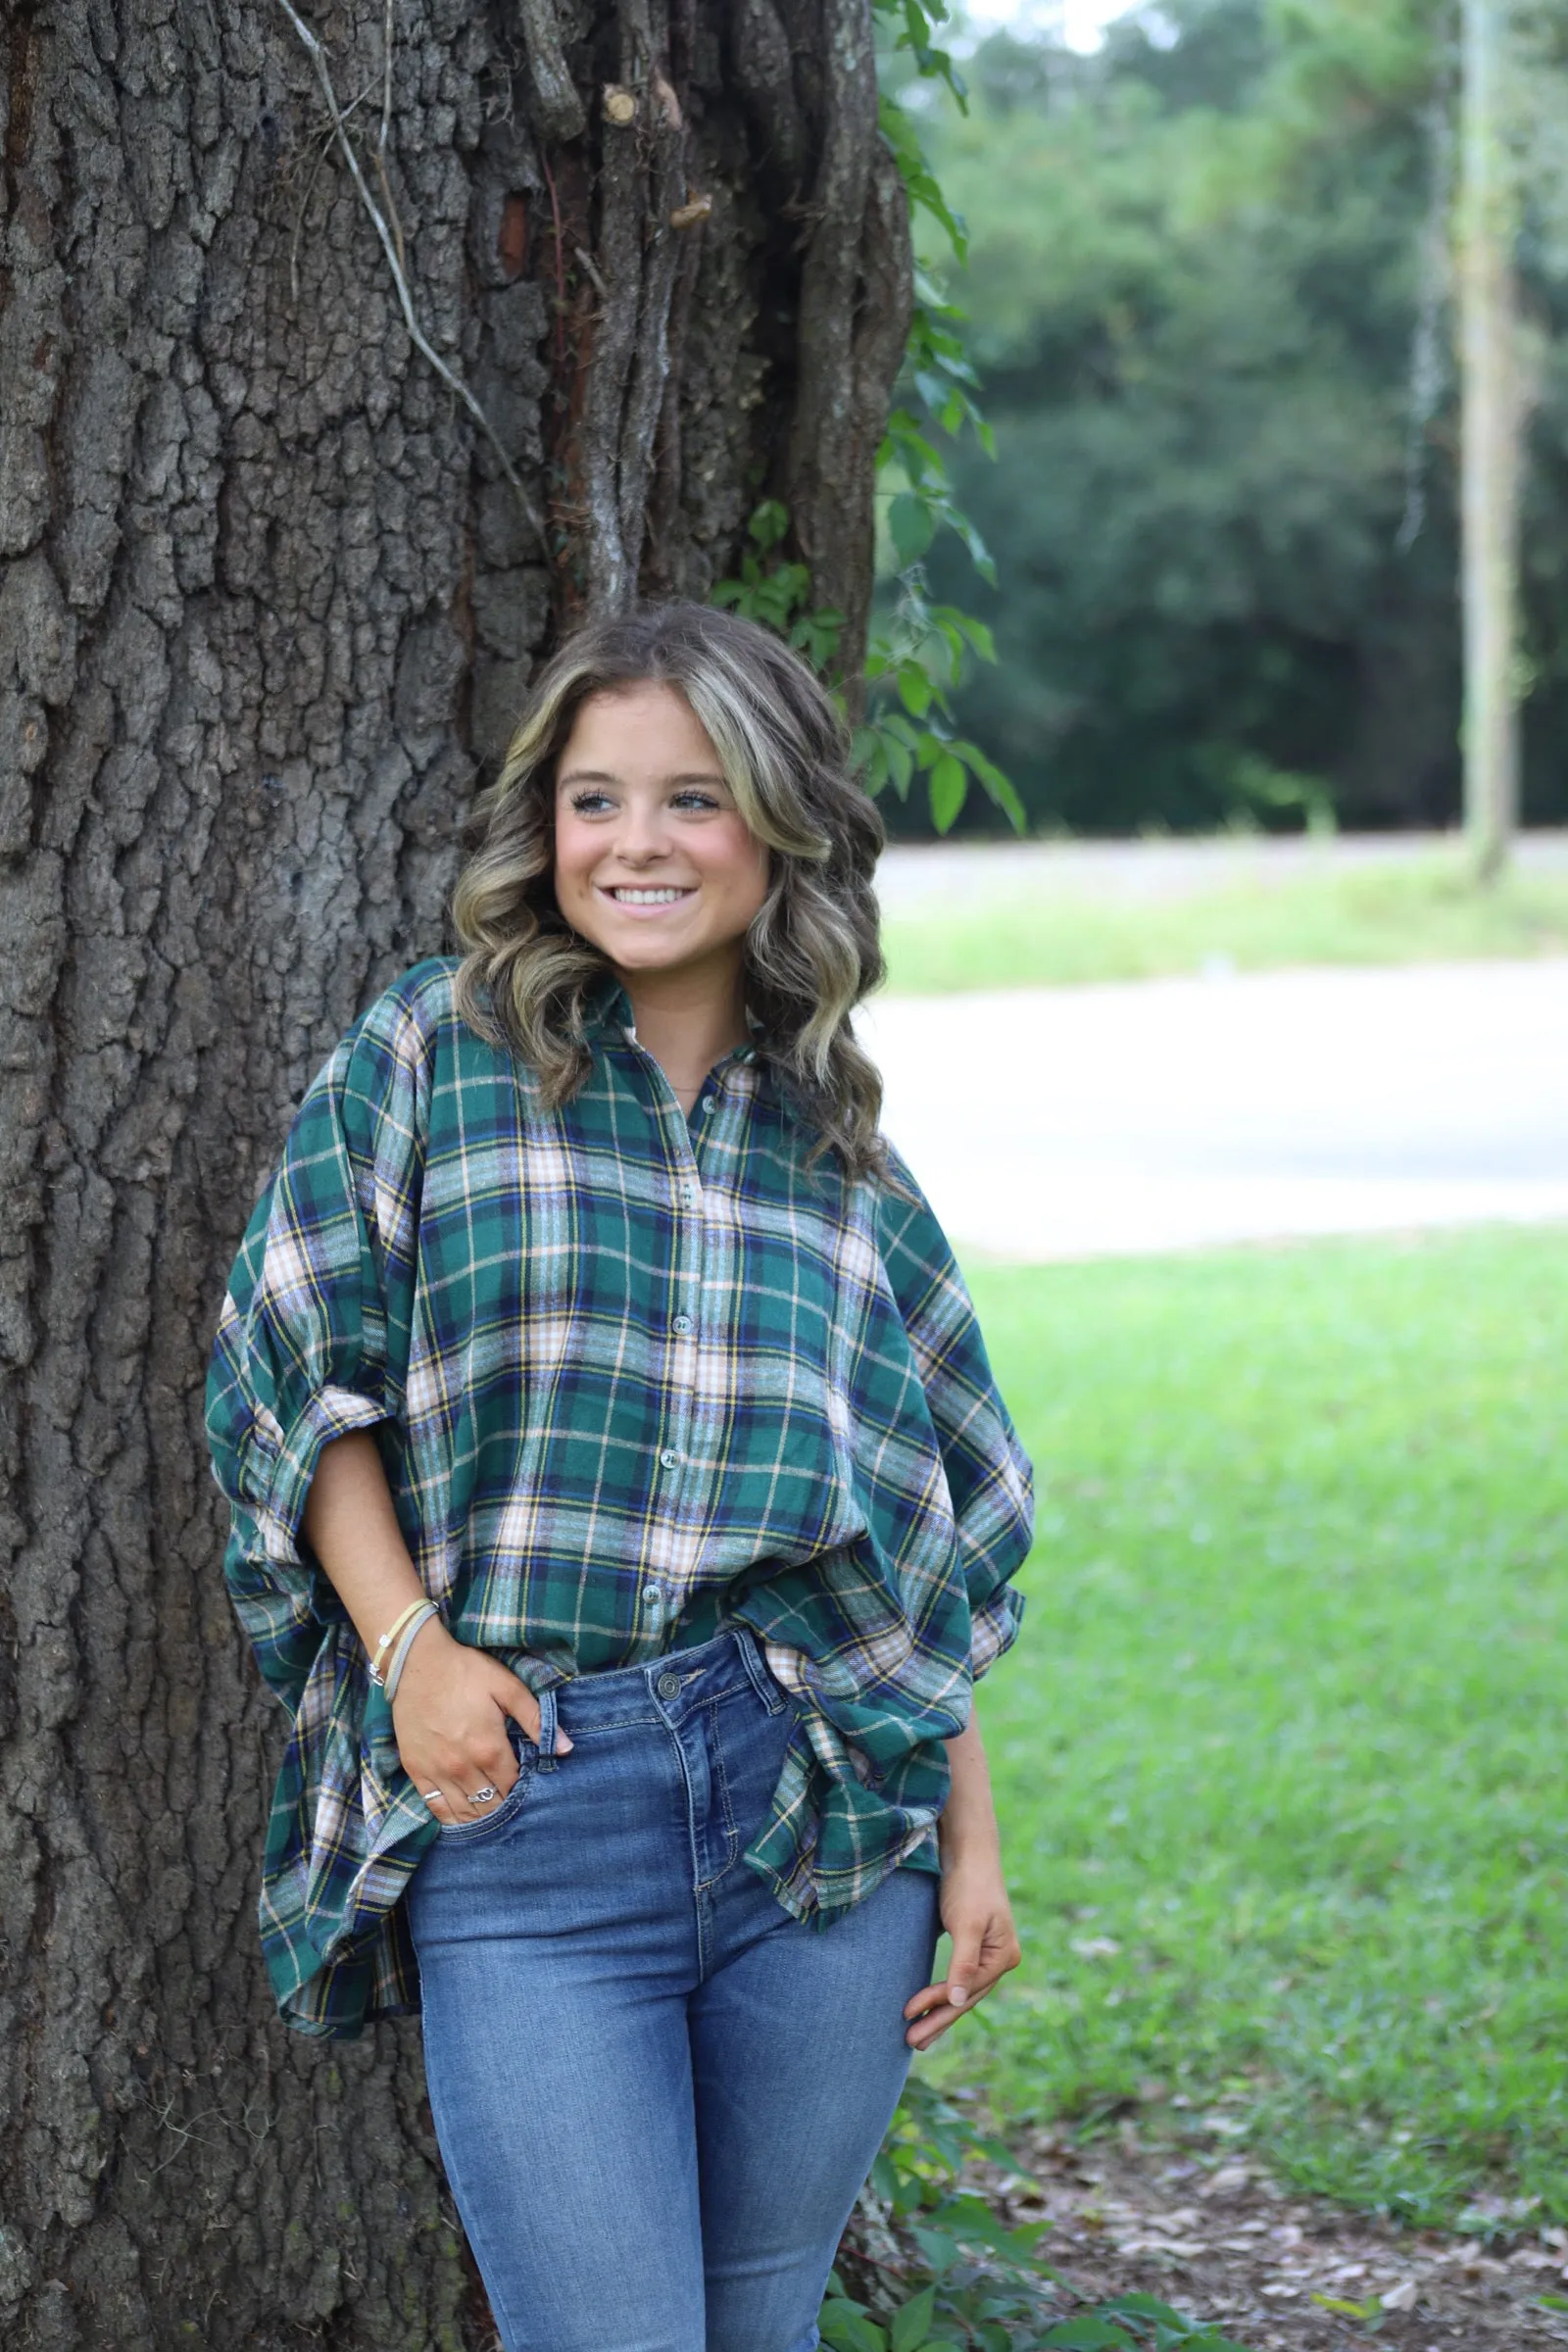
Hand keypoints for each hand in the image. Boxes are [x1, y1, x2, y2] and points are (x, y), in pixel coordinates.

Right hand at [391, 1621, 571, 1823]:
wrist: (415, 1663)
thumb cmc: (465, 1672)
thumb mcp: (508, 1687)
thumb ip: (537, 1720)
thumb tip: (566, 1748)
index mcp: (490, 1749)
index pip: (514, 1787)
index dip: (523, 1788)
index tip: (527, 1783)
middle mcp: (463, 1768)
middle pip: (491, 1804)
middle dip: (505, 1804)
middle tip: (511, 1798)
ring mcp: (437, 1772)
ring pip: (465, 1812)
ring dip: (482, 1816)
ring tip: (492, 1810)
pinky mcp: (416, 1771)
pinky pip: (436, 1807)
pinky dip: (453, 1818)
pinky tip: (464, 1817)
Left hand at [903, 1853, 1021, 2048]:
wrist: (968, 1851)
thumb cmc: (968, 1884)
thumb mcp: (965, 1924)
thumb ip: (963, 1964)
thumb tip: (957, 2001)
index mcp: (1004, 1957)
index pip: (967, 1990)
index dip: (937, 2004)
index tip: (907, 2014)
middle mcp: (1000, 1960)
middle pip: (966, 1998)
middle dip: (938, 2020)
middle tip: (911, 2043)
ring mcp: (989, 1955)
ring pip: (962, 1992)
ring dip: (939, 2013)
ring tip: (917, 2035)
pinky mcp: (973, 1947)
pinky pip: (957, 1979)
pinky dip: (942, 1994)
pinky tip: (930, 2007)